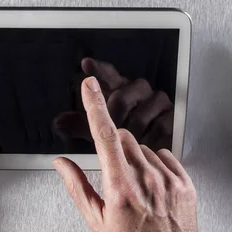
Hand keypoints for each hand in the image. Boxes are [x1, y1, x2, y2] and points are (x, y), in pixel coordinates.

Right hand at [53, 76, 203, 231]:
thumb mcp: (96, 223)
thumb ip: (77, 187)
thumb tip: (61, 163)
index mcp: (121, 190)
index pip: (105, 137)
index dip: (95, 107)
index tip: (89, 86)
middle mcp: (147, 181)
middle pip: (126, 139)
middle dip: (115, 148)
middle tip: (115, 175)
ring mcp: (170, 182)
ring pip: (145, 149)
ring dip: (136, 160)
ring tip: (137, 190)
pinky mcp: (186, 185)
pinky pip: (166, 157)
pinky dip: (156, 166)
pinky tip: (152, 188)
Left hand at [54, 58, 173, 150]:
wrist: (154, 166)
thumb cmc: (125, 144)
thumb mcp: (99, 134)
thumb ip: (80, 126)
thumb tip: (59, 122)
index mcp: (119, 90)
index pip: (109, 75)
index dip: (99, 70)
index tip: (87, 65)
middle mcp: (138, 90)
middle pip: (120, 99)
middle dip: (112, 121)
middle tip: (111, 137)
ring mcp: (157, 101)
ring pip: (138, 117)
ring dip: (131, 136)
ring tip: (129, 149)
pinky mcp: (172, 115)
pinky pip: (157, 128)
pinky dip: (148, 142)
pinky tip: (145, 148)